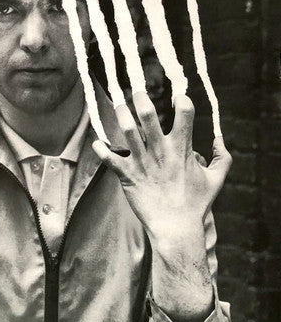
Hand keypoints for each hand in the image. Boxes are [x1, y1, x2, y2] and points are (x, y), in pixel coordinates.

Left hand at [92, 92, 231, 243]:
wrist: (175, 229)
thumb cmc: (195, 205)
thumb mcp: (215, 180)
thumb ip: (223, 158)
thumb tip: (220, 139)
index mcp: (182, 149)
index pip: (185, 114)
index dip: (182, 100)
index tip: (178, 96)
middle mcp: (160, 151)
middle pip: (149, 116)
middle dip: (141, 99)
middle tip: (137, 91)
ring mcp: (142, 162)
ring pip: (127, 131)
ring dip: (121, 114)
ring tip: (118, 105)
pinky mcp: (128, 175)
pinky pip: (110, 159)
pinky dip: (102, 150)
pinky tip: (97, 143)